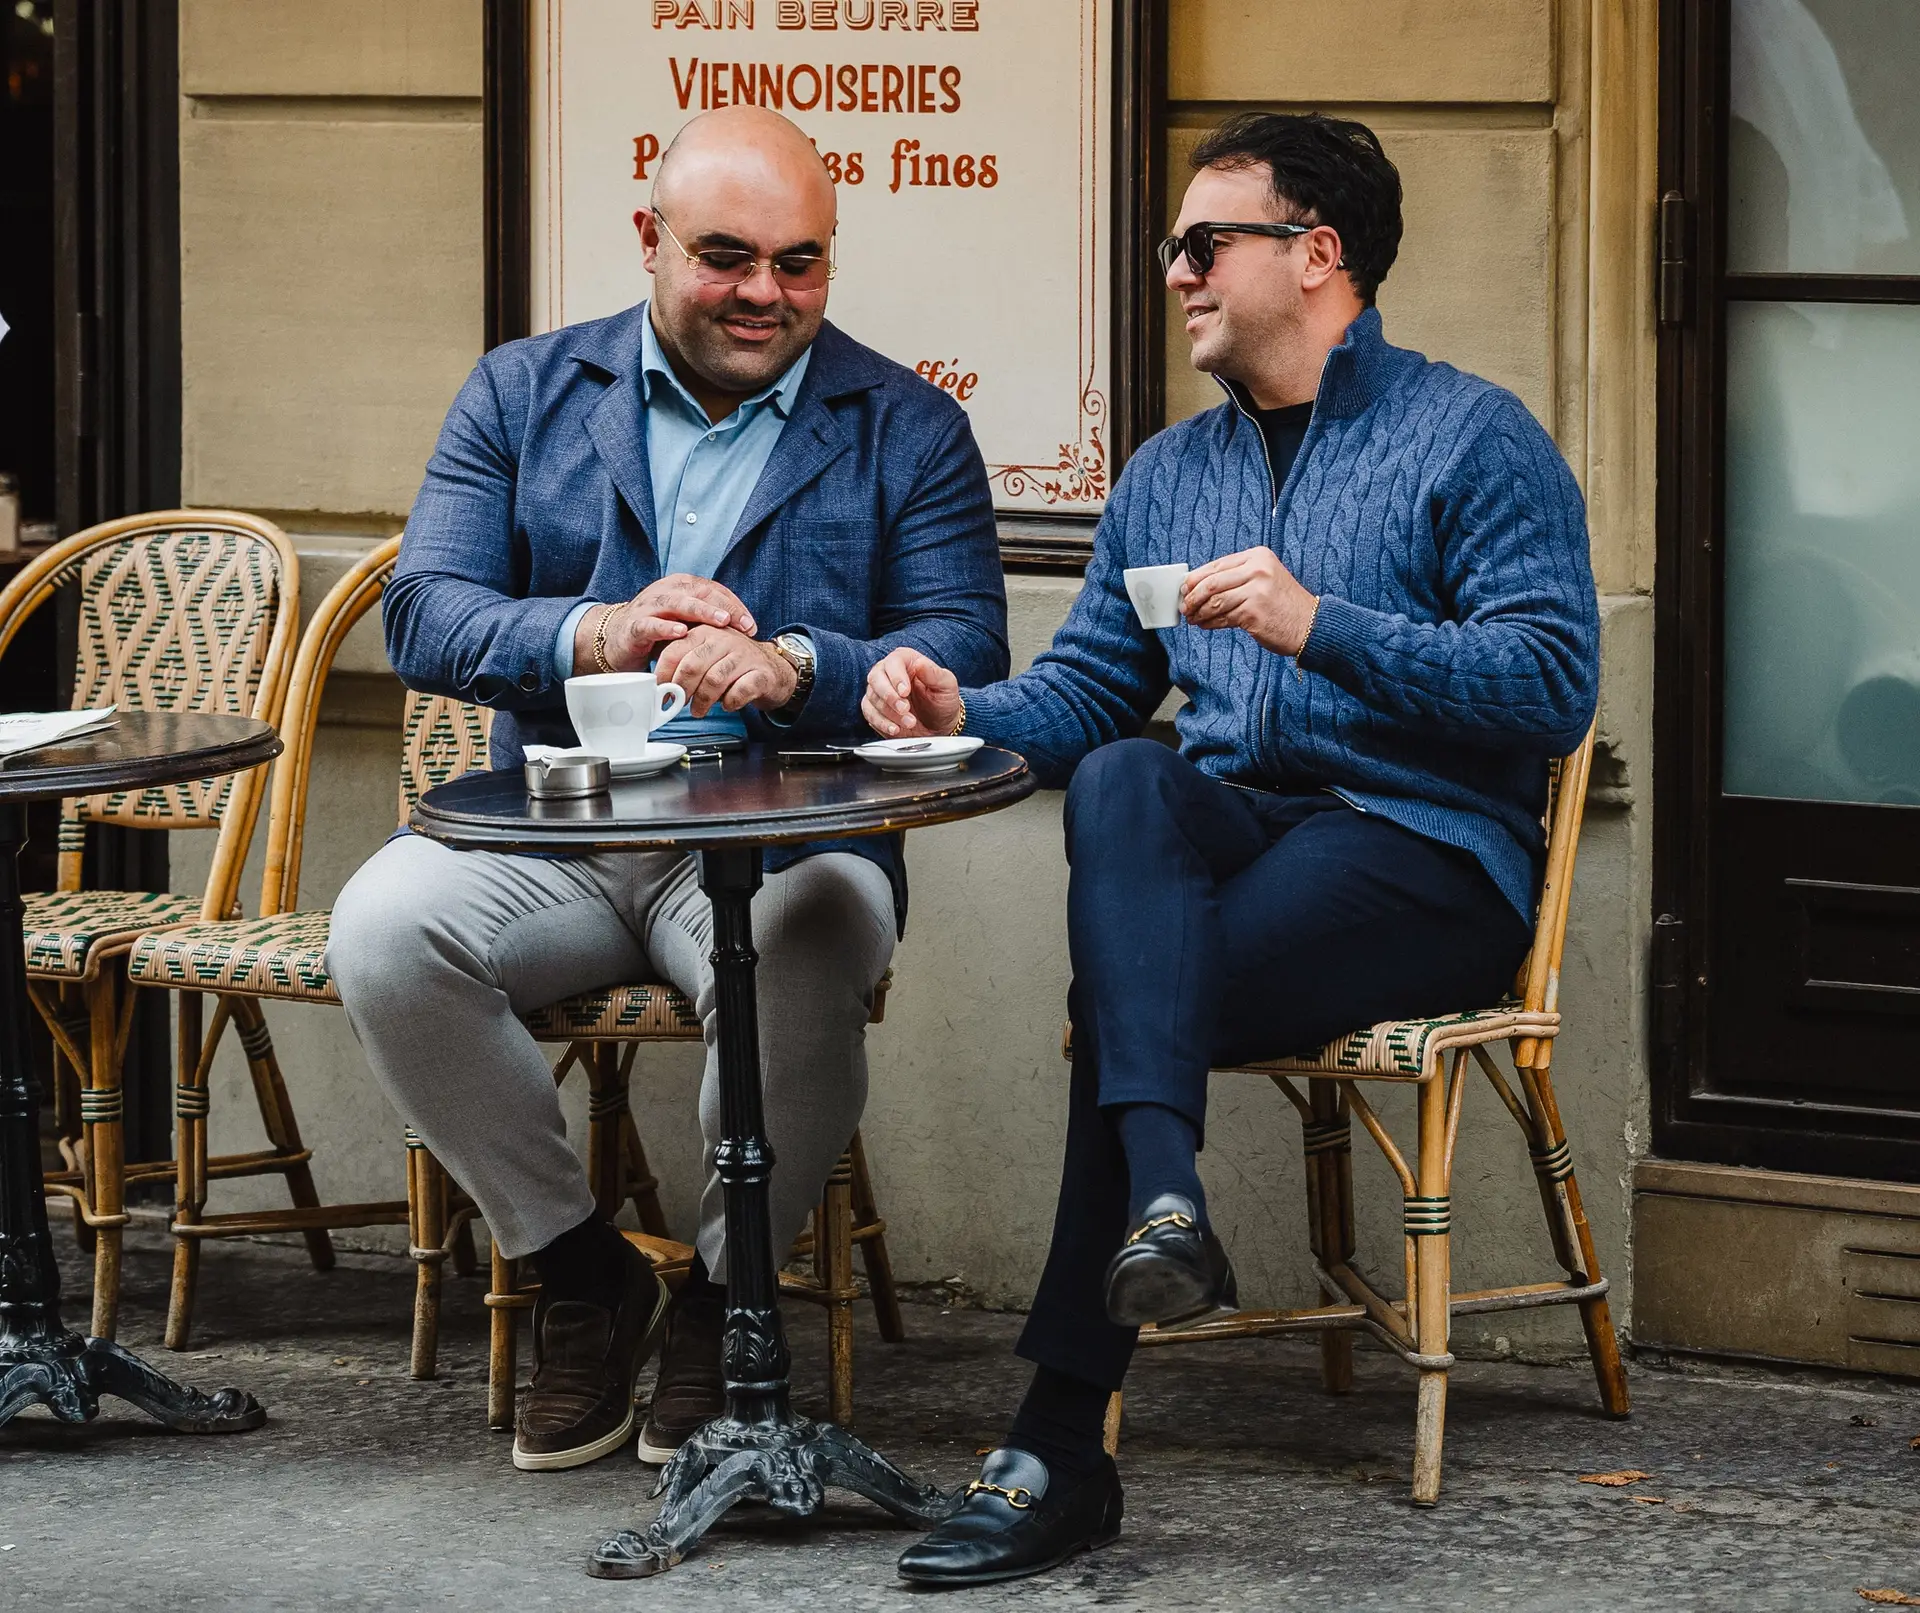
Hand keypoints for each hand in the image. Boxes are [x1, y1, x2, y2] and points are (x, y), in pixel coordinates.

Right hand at [577, 575, 756, 672]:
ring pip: (677, 603)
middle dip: (723, 607)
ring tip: (720, 621)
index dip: (734, 605)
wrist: (616, 639)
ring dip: (701, 611)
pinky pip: (650, 624)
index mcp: (680, 587)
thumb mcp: (687, 623)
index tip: (750, 625)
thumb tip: (746, 631)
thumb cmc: (658, 631)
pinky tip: (681, 632)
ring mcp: (648, 607)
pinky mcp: (634, 626)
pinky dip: (666, 627)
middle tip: (741, 623)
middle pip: (698, 592)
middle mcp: (666, 591)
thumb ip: (709, 621)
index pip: (712, 589)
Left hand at [653, 625, 795, 715]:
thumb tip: (659, 686)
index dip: (664, 675)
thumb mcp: (706, 656)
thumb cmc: (733, 665)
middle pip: (692, 665)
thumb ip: (683, 663)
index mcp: (704, 632)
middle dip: (681, 690)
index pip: (675, 651)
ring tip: (698, 710)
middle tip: (679, 703)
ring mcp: (744, 656)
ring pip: (714, 680)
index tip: (660, 692)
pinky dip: (730, 703)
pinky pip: (739, 691)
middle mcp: (724, 639)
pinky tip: (727, 706)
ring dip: (702, 701)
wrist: (774, 669)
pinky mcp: (761, 674)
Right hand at [862, 647, 961, 737]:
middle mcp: (888, 672)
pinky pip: (869, 713)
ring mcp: (879, 690)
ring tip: (909, 722)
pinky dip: (881, 722)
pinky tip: (895, 728)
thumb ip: (934, 673)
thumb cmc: (942, 702)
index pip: (893, 662)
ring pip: (872, 697)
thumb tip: (920, 663)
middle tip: (905, 709)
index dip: (897, 677)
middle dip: (890, 697)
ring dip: (890, 713)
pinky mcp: (874, 708)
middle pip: (876, 678)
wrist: (938, 726)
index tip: (905, 692)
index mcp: (906, 660)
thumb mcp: (946, 686)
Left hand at [1180, 547, 1318, 654]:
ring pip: (1215, 601)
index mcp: (1258, 556)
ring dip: (1199, 612)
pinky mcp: (1254, 612)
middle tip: (1185, 606)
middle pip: (1212, 582)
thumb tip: (1199, 586)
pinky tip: (1205, 625)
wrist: (1310, 624)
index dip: (1196, 578)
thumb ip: (1236, 577)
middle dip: (1193, 596)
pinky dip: (1210, 623)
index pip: (1217, 565)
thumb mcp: (1264, 579)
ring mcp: (1257, 590)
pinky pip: (1223, 618)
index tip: (1185, 588)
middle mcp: (1258, 570)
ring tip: (1193, 618)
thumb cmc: (1283, 604)